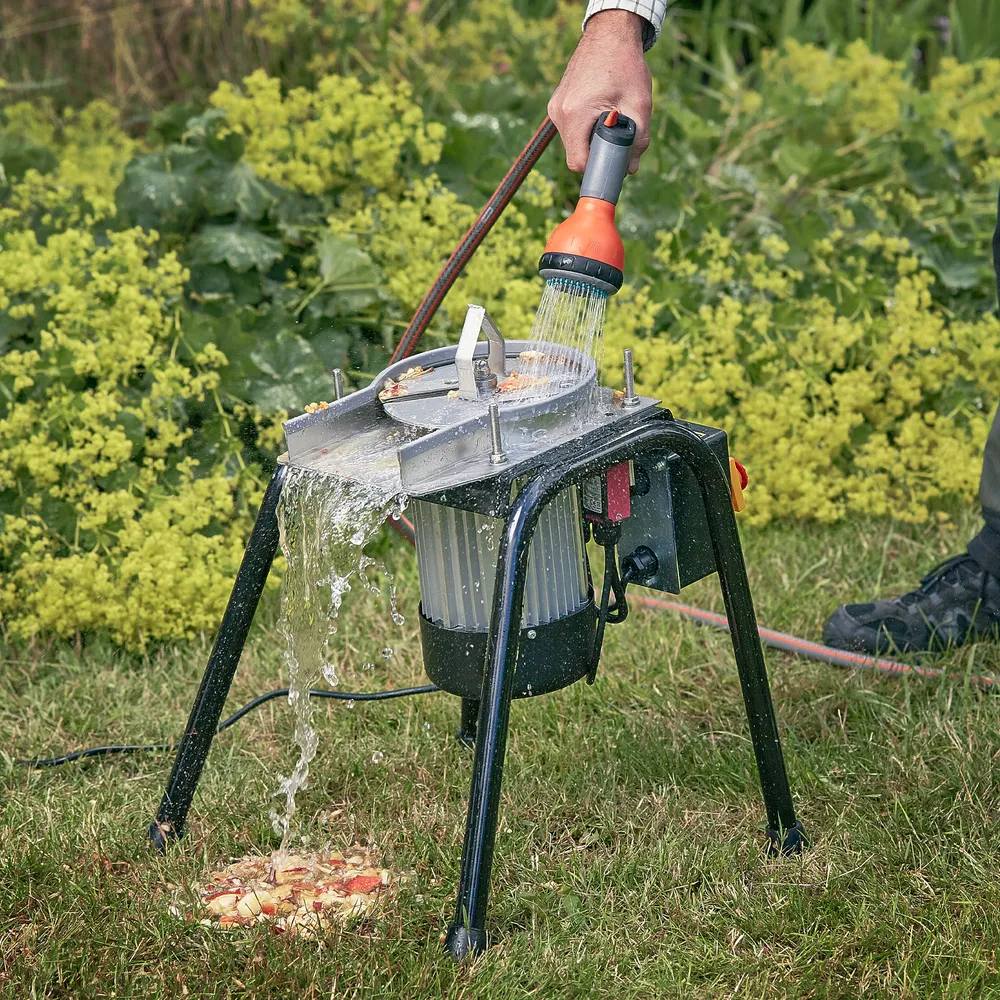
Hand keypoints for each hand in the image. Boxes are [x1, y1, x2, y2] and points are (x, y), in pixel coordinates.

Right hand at [547, 10, 651, 173]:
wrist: (609, 33)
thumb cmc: (624, 64)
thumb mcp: (639, 104)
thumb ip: (638, 140)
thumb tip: (630, 169)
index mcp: (575, 114)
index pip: (578, 162)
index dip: (597, 168)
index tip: (614, 164)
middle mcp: (559, 113)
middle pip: (575, 154)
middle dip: (597, 155)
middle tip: (619, 142)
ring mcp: (555, 108)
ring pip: (573, 143)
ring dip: (592, 141)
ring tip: (611, 121)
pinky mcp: (557, 103)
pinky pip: (571, 129)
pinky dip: (586, 129)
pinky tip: (602, 113)